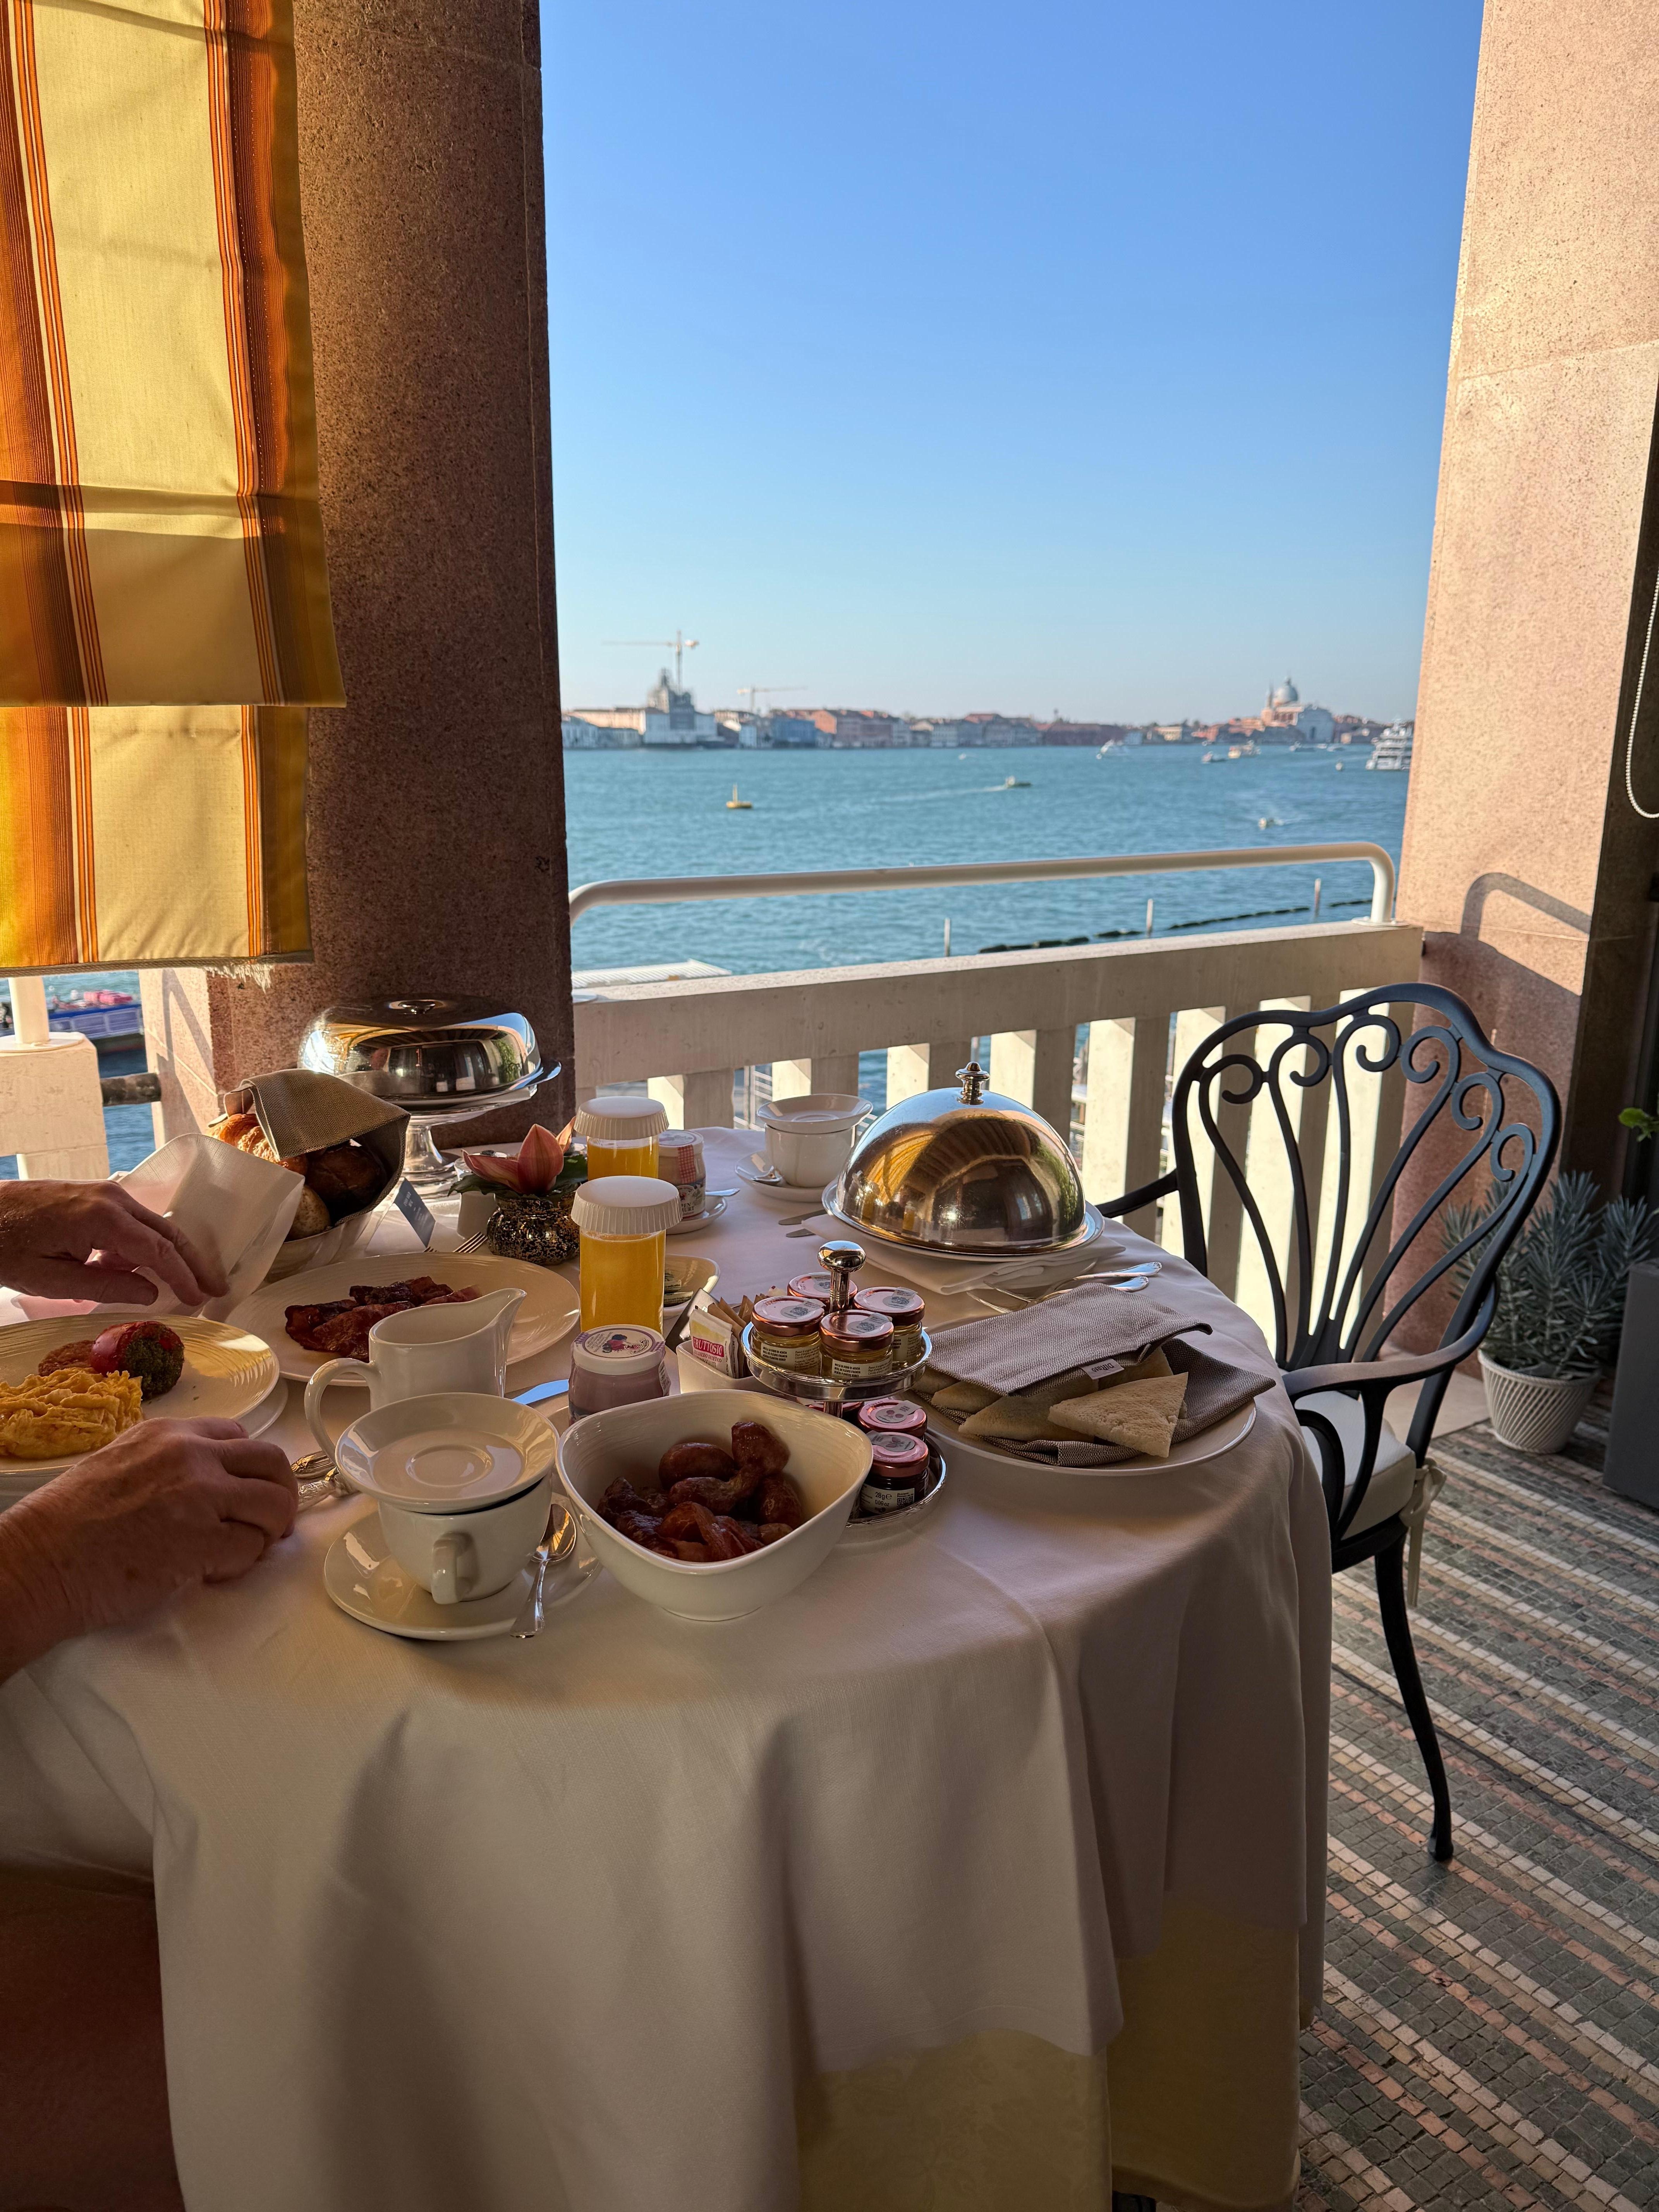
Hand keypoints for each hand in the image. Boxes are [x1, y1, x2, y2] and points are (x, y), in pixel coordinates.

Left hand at [0, 1180, 227, 1305]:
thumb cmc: (6, 1248)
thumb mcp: (52, 1280)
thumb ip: (106, 1285)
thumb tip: (151, 1293)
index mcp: (102, 1218)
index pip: (158, 1251)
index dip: (183, 1277)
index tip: (201, 1299)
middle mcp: (111, 1198)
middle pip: (167, 1232)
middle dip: (194, 1262)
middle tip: (216, 1288)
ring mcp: (104, 1193)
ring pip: (153, 1226)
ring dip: (171, 1256)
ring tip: (186, 1286)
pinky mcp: (95, 1196)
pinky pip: (132, 1222)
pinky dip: (144, 1246)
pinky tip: (137, 1272)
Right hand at [0, 1419, 295, 1680]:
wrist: (39, 1563)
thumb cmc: (68, 1524)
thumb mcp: (120, 1464)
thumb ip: (167, 1464)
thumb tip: (210, 1482)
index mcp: (169, 1434)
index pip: (239, 1437)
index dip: (249, 1470)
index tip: (241, 1495)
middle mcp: (191, 1455)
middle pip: (271, 1463)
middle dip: (277, 1495)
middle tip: (266, 1525)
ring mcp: (200, 1495)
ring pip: (274, 1504)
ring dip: (266, 1532)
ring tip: (237, 1552)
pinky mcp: (202, 1541)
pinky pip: (251, 1548)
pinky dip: (240, 1565)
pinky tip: (210, 1572)